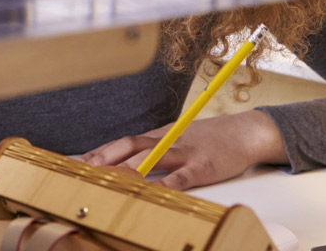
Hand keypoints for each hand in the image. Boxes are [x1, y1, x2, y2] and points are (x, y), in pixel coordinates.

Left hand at [79, 110, 287, 190]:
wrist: (245, 132)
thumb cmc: (210, 138)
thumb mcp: (179, 137)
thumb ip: (156, 148)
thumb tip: (129, 161)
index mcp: (160, 134)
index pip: (124, 141)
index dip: (102, 151)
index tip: (80, 163)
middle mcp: (168, 140)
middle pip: (131, 145)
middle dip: (105, 158)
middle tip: (84, 171)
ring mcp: (185, 152)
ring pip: (152, 157)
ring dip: (128, 168)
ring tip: (109, 179)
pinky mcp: (204, 166)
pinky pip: (183, 176)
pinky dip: (168, 184)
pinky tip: (156, 192)